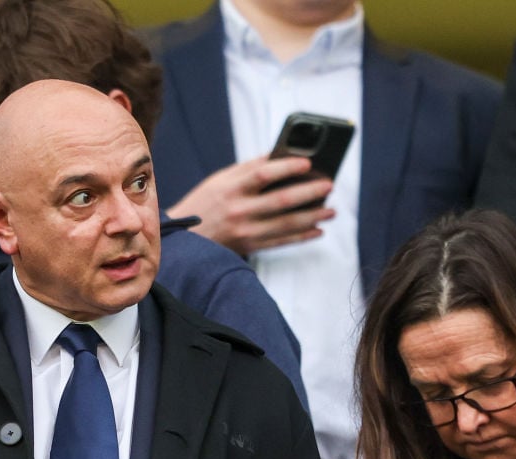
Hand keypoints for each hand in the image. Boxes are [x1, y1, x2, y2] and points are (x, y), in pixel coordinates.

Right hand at [166, 155, 334, 255]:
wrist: (184, 239)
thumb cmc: (205, 203)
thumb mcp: (221, 180)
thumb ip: (250, 168)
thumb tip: (283, 154)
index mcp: (230, 188)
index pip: (263, 174)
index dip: (287, 167)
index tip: (308, 163)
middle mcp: (238, 211)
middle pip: (281, 201)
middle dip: (309, 193)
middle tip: (328, 185)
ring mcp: (245, 232)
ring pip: (286, 224)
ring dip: (312, 217)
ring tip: (330, 210)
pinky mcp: (250, 247)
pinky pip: (281, 242)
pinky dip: (301, 237)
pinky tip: (317, 230)